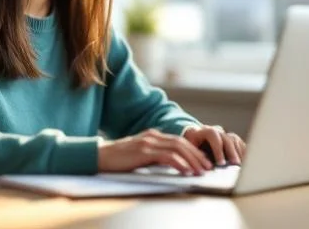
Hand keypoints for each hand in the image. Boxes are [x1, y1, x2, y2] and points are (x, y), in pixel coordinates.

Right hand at [97, 129, 212, 174]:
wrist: (100, 156)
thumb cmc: (119, 158)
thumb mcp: (140, 154)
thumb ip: (154, 155)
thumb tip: (172, 164)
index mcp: (153, 135)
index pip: (179, 141)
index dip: (194, 151)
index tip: (204, 162)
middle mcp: (153, 136)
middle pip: (182, 143)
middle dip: (198, 156)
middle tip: (208, 167)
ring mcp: (148, 142)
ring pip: (178, 149)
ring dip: (192, 160)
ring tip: (201, 171)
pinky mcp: (143, 151)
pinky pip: (166, 156)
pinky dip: (179, 163)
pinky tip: (186, 171)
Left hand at [183, 125, 245, 165]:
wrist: (194, 137)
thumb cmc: (191, 146)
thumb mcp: (191, 150)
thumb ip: (198, 156)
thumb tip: (204, 167)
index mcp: (205, 131)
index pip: (214, 136)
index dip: (218, 150)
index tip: (221, 163)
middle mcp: (217, 130)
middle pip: (227, 138)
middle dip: (231, 153)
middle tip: (235, 164)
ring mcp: (224, 133)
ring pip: (235, 140)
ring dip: (239, 153)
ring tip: (241, 165)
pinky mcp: (231, 139)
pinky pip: (239, 143)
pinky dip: (242, 152)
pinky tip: (245, 161)